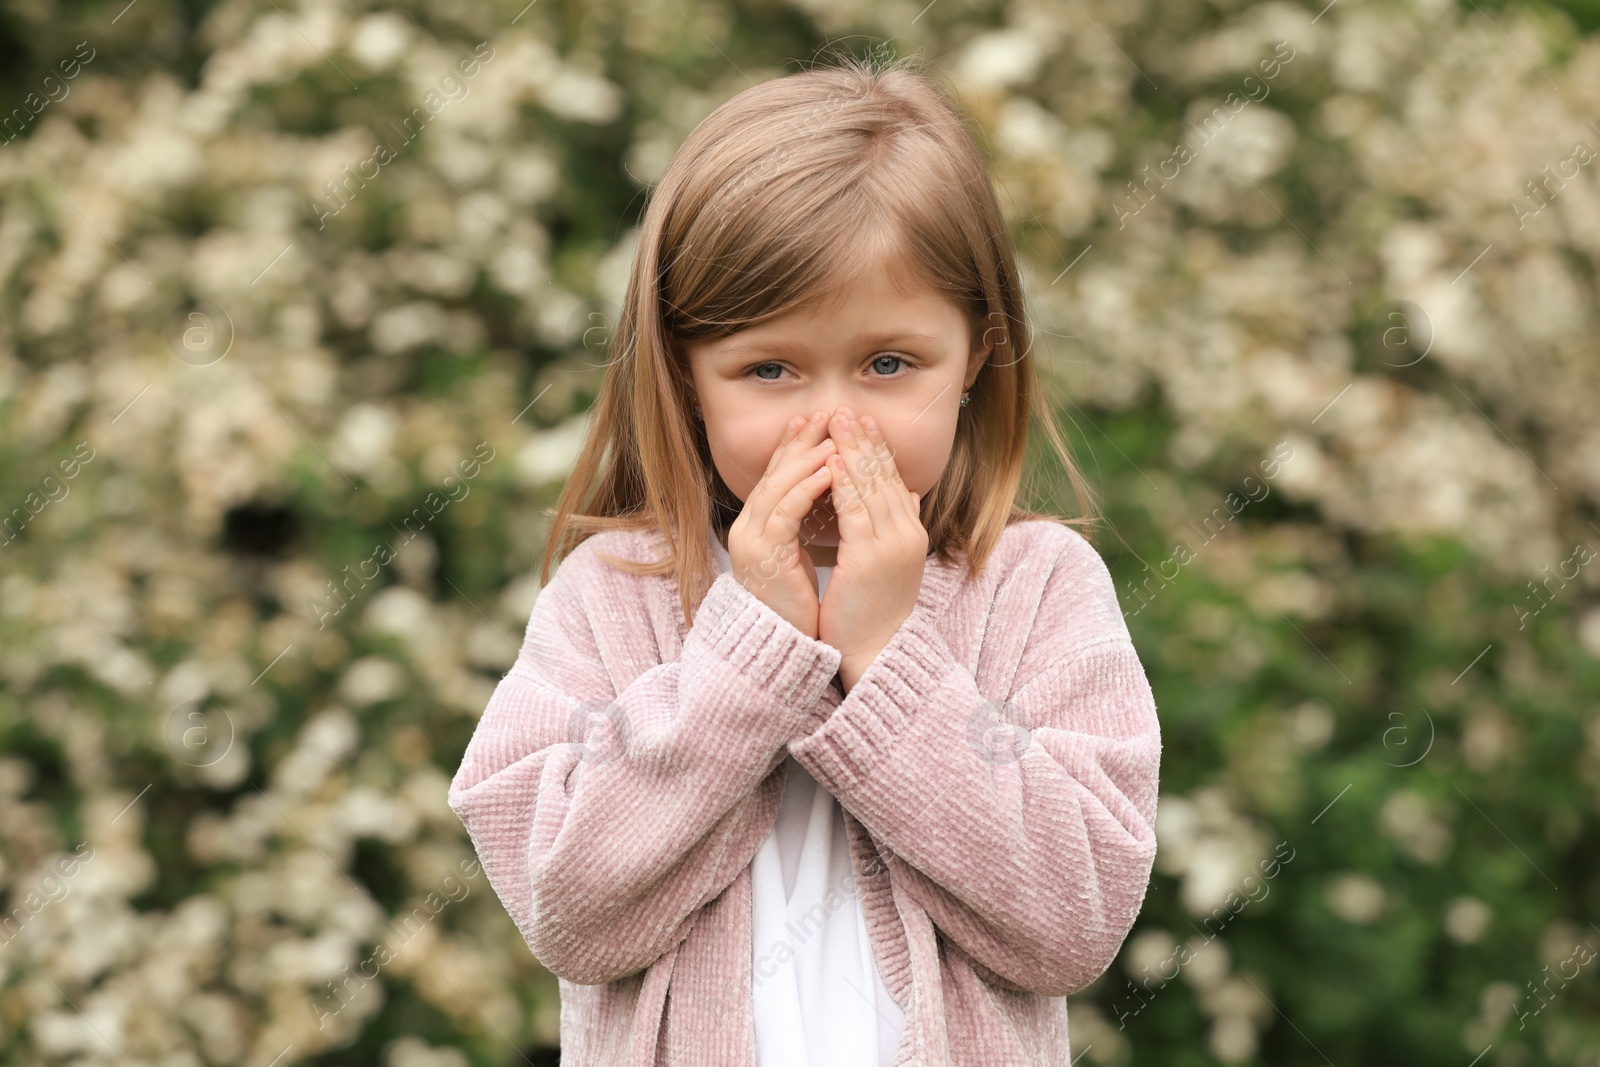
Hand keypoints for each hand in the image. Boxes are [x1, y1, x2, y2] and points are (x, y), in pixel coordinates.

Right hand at [726, 410, 837, 638]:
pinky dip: (808, 488)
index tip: (817, 420)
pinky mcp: (764, 555)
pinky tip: (830, 471)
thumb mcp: (800, 552)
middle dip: (801, 442)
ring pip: (778, 486)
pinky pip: (787, 512)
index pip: (776, 474)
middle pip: (774, 472)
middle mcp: (748, 527)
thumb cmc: (798, 602)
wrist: (783, 643)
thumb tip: (837, 489)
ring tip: (834, 437)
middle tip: (826, 414)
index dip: (795, 445)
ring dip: (808, 458)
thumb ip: (809, 520)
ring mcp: (752, 540)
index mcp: (758, 526)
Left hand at [818, 407, 927, 689]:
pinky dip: (841, 481)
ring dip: (850, 450)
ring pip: (870, 485)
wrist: (877, 651)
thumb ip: (900, 524)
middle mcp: (906, 533)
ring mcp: (891, 543)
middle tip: (845, 410)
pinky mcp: (869, 556)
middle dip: (863, 441)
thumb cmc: (877, 610)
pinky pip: (853, 508)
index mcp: (910, 533)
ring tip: (836, 423)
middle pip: (884, 475)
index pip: (894, 480)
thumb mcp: (891, 560)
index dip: (877, 449)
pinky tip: (828, 461)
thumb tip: (910, 492)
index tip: (861, 422)